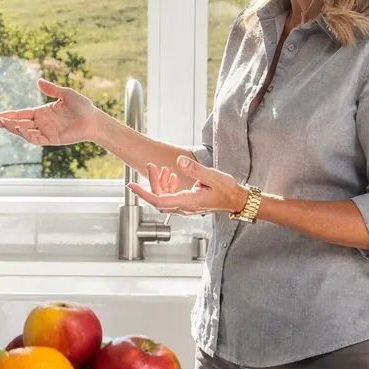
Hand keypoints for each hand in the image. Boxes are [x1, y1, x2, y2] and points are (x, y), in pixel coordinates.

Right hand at [0, 79, 101, 146]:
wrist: (94, 119)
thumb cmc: (82, 106)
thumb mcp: (65, 94)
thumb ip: (51, 89)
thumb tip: (38, 81)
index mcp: (41, 112)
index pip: (20, 114)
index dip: (7, 115)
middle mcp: (41, 123)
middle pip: (18, 123)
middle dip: (4, 122)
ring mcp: (45, 132)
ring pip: (24, 132)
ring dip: (12, 128)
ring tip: (2, 123)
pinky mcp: (51, 139)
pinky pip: (35, 139)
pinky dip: (26, 135)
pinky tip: (19, 128)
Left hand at [127, 155, 248, 216]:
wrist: (236, 200)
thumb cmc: (227, 190)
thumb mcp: (212, 176)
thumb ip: (195, 169)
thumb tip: (179, 161)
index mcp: (188, 202)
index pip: (158, 200)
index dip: (143, 193)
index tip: (131, 185)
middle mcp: (184, 207)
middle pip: (158, 198)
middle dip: (152, 182)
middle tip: (152, 166)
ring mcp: (185, 207)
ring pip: (164, 198)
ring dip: (159, 184)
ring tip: (162, 169)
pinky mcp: (188, 204)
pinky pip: (171, 198)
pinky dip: (167, 186)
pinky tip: (172, 176)